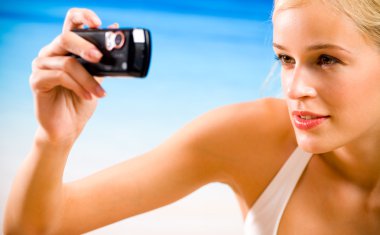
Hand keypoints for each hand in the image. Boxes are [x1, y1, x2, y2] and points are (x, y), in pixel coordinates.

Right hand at [30, 8, 106, 143]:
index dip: (83, 16)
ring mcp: (41, 65)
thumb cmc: (82, 101)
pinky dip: (79, 87)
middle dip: (85, 46)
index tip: (98, 22)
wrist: (69, 127)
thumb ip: (102, 59)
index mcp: (66, 48)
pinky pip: (60, 77)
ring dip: (88, 80)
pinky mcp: (37, 81)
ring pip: (67, 63)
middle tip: (100, 58)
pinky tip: (88, 97)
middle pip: (65, 37)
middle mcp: (51, 53)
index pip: (71, 22)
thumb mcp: (97, 77)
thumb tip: (116, 31)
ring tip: (100, 93)